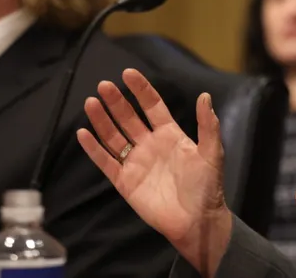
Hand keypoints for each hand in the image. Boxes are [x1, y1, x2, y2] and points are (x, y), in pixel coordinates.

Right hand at [77, 69, 230, 276]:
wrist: (196, 221)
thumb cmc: (207, 187)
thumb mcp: (212, 153)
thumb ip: (208, 125)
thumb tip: (205, 95)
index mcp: (171, 135)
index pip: (152, 106)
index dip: (140, 90)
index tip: (128, 74)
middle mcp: (150, 145)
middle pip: (128, 117)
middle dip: (116, 101)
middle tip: (104, 85)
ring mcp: (136, 162)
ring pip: (114, 136)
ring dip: (102, 120)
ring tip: (91, 102)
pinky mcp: (125, 181)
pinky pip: (105, 162)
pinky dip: (93, 148)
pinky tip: (83, 133)